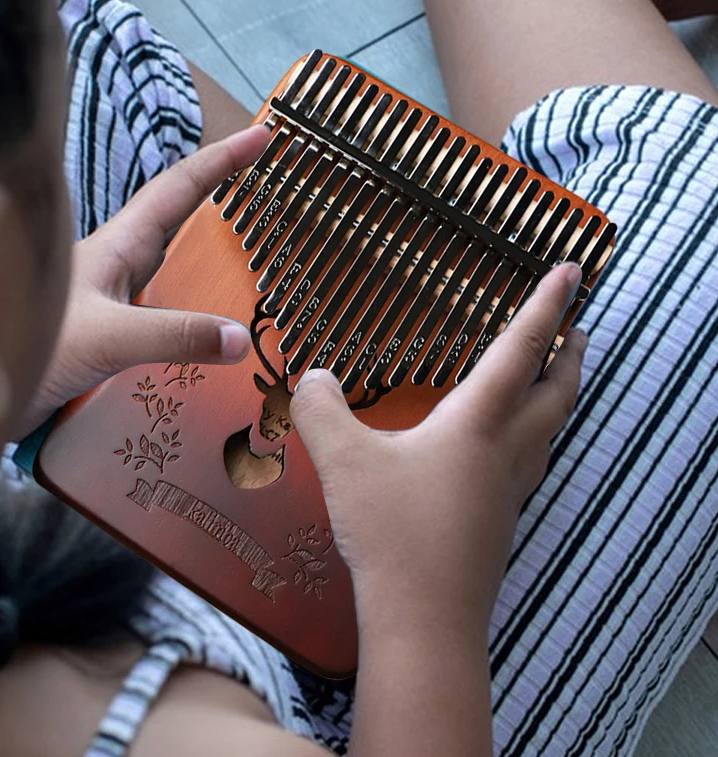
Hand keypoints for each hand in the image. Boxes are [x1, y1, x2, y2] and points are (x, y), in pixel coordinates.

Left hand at [16, 125, 269, 436]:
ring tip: (258, 263)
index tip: (263, 135)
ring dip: (210, 258)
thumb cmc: (22, 346)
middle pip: (179, 219)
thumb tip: (242, 337)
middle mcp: (115, 264)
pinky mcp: (106, 334)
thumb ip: (173, 335)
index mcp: (116, 245)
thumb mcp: (107, 338)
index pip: (178, 188)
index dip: (221, 160)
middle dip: (224, 199)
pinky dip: (194, 313)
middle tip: (274, 189)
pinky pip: (163, 312)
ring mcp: (110, 299)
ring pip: (171, 267)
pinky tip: (213, 337)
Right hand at [290, 263, 586, 641]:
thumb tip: (313, 376)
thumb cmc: (392, 532)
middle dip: (571, 353)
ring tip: (550, 375)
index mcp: (479, 423)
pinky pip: (530, 460)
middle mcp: (506, 451)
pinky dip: (534, 432)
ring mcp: (508, 490)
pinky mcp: (498, 520)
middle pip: (557, 392)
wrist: (424, 619)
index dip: (547, 305)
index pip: (521, 350)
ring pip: (550, 430)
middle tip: (578, 324)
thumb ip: (321, 408)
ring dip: (558, 393)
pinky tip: (503, 445)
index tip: (574, 271)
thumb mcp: (342, 460)